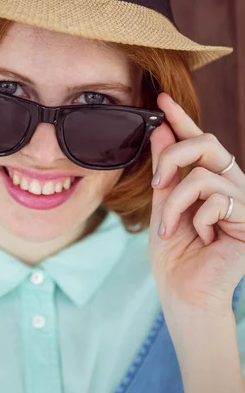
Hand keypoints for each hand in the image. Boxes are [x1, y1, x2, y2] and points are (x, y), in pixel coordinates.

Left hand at [149, 92, 244, 320]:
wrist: (184, 293)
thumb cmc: (175, 255)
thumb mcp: (163, 206)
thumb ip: (164, 171)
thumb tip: (158, 131)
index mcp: (211, 181)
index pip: (198, 142)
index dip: (182, 119)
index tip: (160, 100)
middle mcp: (231, 185)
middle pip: (208, 144)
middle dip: (175, 155)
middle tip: (156, 180)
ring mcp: (243, 201)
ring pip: (204, 177)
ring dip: (176, 203)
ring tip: (168, 229)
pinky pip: (216, 201)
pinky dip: (197, 220)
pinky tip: (202, 239)